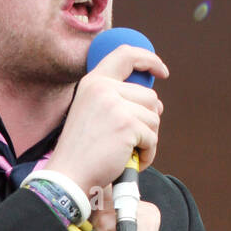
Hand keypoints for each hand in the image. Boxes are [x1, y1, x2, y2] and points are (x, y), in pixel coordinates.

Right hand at [48, 45, 167, 195]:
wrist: (69, 176)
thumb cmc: (82, 151)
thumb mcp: (91, 112)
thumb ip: (116, 99)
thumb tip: (155, 103)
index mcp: (93, 82)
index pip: (126, 54)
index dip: (148, 59)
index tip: (161, 71)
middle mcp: (103, 88)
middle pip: (149, 96)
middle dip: (147, 121)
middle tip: (132, 139)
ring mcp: (115, 106)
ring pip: (154, 118)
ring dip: (147, 138)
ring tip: (128, 151)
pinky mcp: (127, 125)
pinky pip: (152, 138)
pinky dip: (147, 153)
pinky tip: (131, 160)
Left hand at [91, 192, 160, 230]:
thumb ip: (99, 211)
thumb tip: (86, 192)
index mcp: (136, 208)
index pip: (104, 192)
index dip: (96, 215)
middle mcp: (145, 207)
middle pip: (102, 198)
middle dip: (97, 224)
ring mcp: (148, 213)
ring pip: (103, 210)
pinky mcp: (146, 222)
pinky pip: (108, 221)